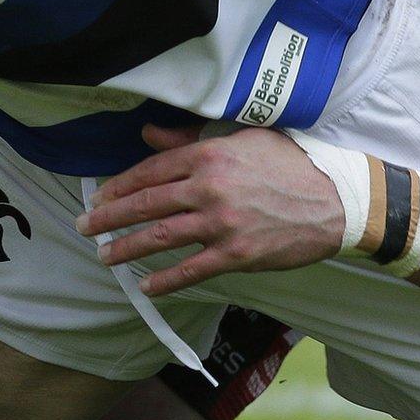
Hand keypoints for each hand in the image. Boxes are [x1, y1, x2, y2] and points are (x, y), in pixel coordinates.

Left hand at [76, 123, 342, 295]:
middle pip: (146, 203)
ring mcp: (222, 223)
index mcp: (209, 154)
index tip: (99, 195)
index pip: (151, 170)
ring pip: (160, 237)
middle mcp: (210, 187)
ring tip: (104, 255)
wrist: (335, 198)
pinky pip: (192, 270)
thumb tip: (148, 134)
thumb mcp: (241, 137)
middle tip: (84, 226)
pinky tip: (145, 285)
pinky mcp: (238, 254)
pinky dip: (165, 280)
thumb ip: (189, 137)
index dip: (119, 185)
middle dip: (109, 216)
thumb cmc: (289, 162)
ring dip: (126, 248)